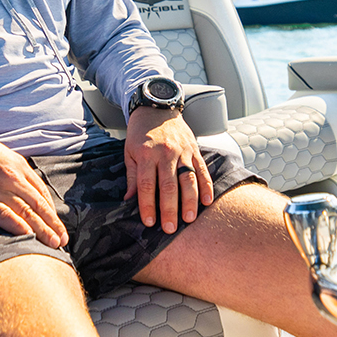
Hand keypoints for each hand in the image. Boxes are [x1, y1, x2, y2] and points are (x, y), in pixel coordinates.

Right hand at [0, 131, 67, 247]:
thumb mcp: (2, 156)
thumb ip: (16, 173)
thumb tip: (27, 190)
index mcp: (19, 167)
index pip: (42, 193)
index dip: (52, 212)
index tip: (58, 226)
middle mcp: (12, 178)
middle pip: (38, 205)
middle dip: (52, 224)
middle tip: (62, 240)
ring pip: (25, 211)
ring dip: (42, 229)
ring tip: (53, 243)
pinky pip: (2, 214)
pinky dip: (16, 225)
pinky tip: (27, 235)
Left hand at [124, 108, 213, 230]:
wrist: (157, 107)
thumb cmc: (140, 134)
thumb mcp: (129, 152)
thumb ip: (131, 176)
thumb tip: (129, 200)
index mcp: (146, 155)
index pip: (147, 184)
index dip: (148, 204)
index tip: (149, 222)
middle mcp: (165, 153)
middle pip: (168, 185)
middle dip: (169, 209)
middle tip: (170, 228)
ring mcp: (182, 151)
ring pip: (188, 179)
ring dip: (190, 201)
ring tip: (189, 219)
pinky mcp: (194, 150)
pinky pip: (202, 170)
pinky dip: (206, 186)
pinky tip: (207, 201)